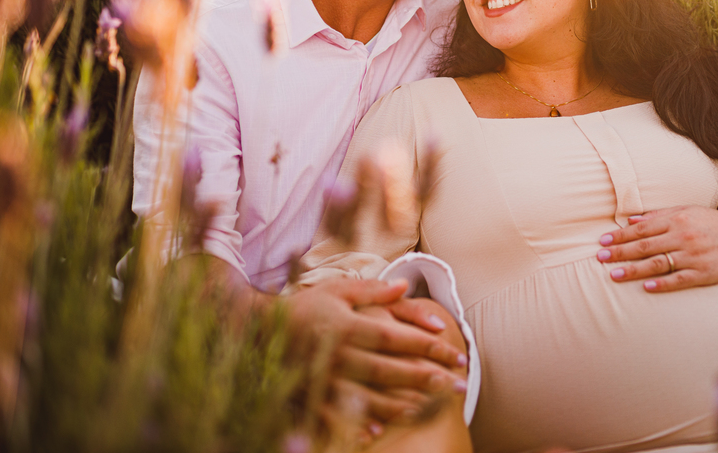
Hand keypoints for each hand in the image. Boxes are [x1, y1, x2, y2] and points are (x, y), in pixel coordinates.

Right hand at [283, 278, 467, 417]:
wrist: (258, 327)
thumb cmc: (306, 306)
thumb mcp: (339, 290)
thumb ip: (373, 292)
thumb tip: (405, 286)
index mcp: (348, 326)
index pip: (396, 338)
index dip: (427, 346)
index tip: (455, 354)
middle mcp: (337, 354)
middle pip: (388, 370)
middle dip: (426, 379)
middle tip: (458, 386)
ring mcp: (322, 378)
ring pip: (368, 396)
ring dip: (402, 405)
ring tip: (431, 410)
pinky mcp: (308, 395)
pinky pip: (335, 415)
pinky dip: (355, 424)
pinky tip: (377, 431)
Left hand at [596, 206, 717, 292]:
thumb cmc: (712, 225)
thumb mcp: (687, 211)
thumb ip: (658, 215)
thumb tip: (630, 219)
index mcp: (677, 220)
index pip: (642, 229)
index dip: (621, 235)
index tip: (603, 241)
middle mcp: (683, 236)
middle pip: (646, 246)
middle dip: (621, 252)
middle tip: (600, 258)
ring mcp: (694, 256)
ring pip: (658, 263)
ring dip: (635, 270)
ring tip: (614, 275)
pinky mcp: (704, 274)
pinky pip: (680, 280)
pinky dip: (663, 284)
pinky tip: (646, 287)